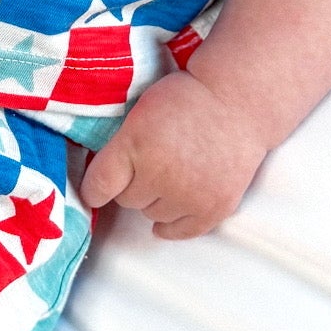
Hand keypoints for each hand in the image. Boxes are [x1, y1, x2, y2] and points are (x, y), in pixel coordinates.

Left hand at [79, 69, 267, 239]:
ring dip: (156, 200)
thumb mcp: (140, 111)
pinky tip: (170, 212)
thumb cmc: (186, 99)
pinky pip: (181, 231)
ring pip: (152, 215)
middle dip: (133, 184)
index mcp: (135, 145)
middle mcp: (160, 175)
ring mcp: (188, 195)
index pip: (97, 186)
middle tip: (150, 164)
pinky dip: (172, 225)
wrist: (237, 101)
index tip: (96, 188)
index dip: (93, 188)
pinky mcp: (214, 207)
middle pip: (126, 201)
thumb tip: (99, 180)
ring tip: (171, 176)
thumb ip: (118, 145)